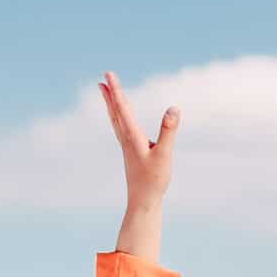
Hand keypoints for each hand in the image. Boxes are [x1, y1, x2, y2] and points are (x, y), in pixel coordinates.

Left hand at [100, 70, 177, 208]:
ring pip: (116, 121)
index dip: (116, 90)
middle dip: (110, 95)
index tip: (108, 75)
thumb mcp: (165, 155)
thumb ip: (169, 131)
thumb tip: (174, 109)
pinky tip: (120, 120)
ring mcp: (127, 147)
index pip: (123, 108)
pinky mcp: (130, 154)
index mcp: (133, 136)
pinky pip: (121, 130)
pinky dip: (117, 119)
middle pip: (116, 112)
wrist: (143, 202)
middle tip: (103, 79)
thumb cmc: (154, 180)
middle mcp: (126, 139)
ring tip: (106, 93)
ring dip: (111, 105)